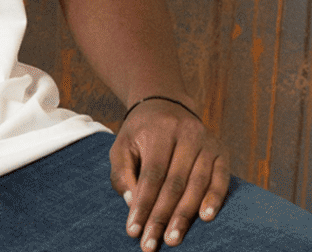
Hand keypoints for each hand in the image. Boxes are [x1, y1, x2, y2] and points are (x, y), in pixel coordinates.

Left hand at [109, 97, 230, 249]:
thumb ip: (122, 172)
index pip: (151, 175)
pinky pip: (221, 179)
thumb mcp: (122, 144)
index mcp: (158, 130)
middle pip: (174, 183)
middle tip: (150, 244)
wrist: (166, 104)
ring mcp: (206, 142)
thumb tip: (133, 203)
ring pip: (197, 184)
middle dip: (162, 216)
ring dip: (185, 215)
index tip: (133, 230)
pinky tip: (205, 218)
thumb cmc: (140, 132)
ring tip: (172, 239)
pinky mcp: (221, 151)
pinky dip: (214, 199)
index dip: (143, 204)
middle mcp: (185, 134)